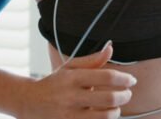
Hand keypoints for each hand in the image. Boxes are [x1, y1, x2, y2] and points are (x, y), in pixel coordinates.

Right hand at [18, 41, 135, 118]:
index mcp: (73, 77)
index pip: (106, 77)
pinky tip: (104, 115)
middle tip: (127, 94)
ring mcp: (69, 115)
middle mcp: (70, 96)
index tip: (131, 80)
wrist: (28, 103)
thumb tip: (111, 48)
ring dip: (116, 111)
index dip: (124, 78)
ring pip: (105, 117)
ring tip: (116, 107)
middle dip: (125, 96)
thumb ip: (92, 60)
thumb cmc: (55, 83)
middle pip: (109, 98)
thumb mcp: (70, 68)